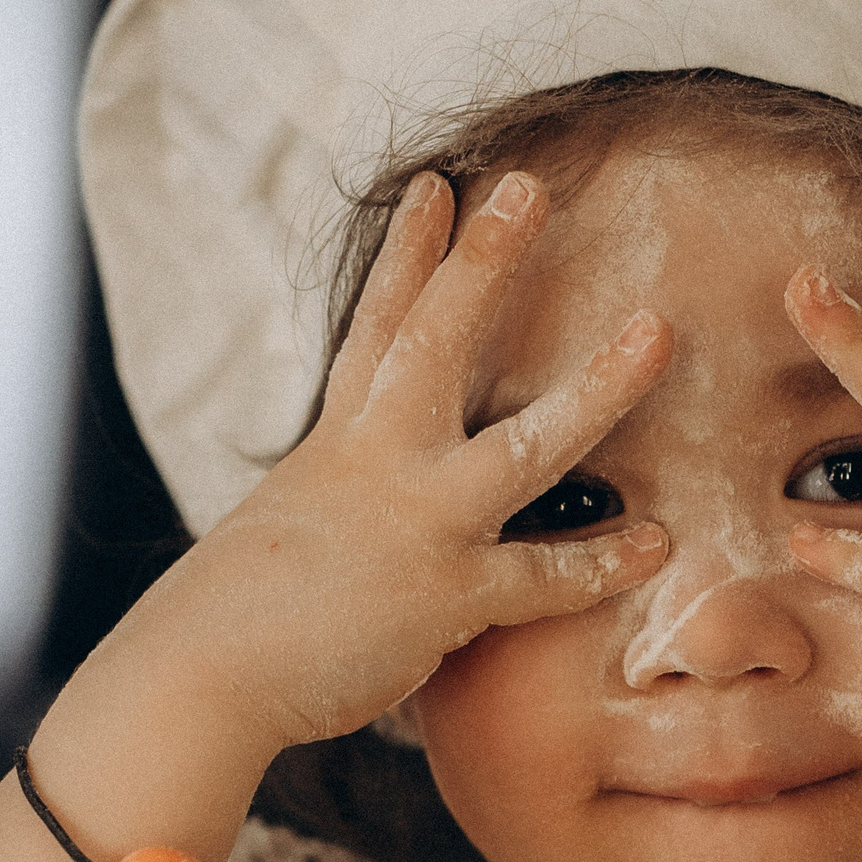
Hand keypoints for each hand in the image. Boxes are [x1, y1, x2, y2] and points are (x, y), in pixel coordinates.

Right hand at [161, 170, 672, 750]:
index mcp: (340, 441)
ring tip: (656, 334)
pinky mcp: (445, 594)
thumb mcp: (289, 530)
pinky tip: (660, 543)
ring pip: (526, 446)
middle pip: (438, 340)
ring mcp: (418, 522)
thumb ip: (345, 509)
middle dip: (485, 262)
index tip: (439, 185)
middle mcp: (380, 462)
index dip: (410, 254)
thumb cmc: (239, 616)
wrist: (201, 676)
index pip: (378, 326)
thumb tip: (367, 520)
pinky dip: (603, 564)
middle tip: (532, 187)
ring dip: (597, 389)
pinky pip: (543, 575)